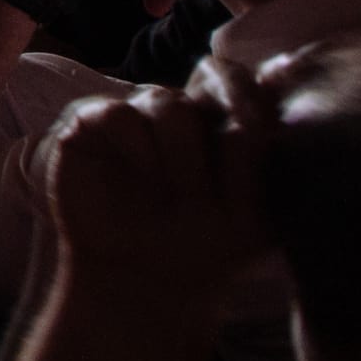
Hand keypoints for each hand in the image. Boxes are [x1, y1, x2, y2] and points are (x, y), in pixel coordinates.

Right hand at [29, 85, 263, 296]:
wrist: (144, 281)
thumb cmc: (203, 246)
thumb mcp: (255, 214)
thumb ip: (262, 160)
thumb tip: (270, 104)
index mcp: (222, 122)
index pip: (240, 80)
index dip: (254, 90)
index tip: (270, 112)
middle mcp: (181, 110)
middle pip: (213, 81)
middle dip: (228, 126)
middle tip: (232, 169)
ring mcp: (135, 114)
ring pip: (169, 102)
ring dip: (183, 155)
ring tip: (182, 198)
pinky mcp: (90, 124)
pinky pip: (119, 114)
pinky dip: (140, 149)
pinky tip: (147, 180)